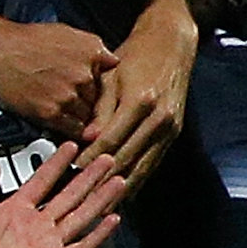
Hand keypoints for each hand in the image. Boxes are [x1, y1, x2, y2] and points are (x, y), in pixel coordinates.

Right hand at [0, 18, 110, 138]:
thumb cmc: (25, 40)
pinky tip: (60, 120)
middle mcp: (85, 75)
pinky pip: (73, 129)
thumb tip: (113, 61)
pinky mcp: (51, 113)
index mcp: (92, 53)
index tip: (99, 96)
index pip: (111, 80)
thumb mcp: (68, 33)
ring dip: (78, 116)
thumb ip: (94, 49)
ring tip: (62, 108)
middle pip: (99, 100)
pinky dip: (69, 129)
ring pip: (87, 117)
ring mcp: (69, 96)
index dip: (102, 89)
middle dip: (88, 102)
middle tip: (72, 100)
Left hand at [0, 140, 125, 247]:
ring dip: (100, 199)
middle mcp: (39, 222)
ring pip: (81, 215)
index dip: (57, 163)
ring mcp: (50, 242)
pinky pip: (82, 246)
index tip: (72, 145)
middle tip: (107, 157)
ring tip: (119, 180)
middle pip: (70, 195)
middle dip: (89, 177)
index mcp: (19, 208)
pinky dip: (99, 234)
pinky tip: (114, 218)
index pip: (44, 180)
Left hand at [87, 0, 194, 194]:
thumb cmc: (136, 55)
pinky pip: (153, 162)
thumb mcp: (112, 77)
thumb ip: (100, 110)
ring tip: (101, 205)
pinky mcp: (174, 133)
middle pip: (127, 159)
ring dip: (121, 188)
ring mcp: (170, 128)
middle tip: (82, 196)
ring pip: (142, 167)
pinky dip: (138, 179)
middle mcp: (158, 119)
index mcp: (140, 101)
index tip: (72, 171)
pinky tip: (124, 193)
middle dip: (103, 180)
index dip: (89, 159)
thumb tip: (85, 141)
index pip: (110, 141)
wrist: (171, 43)